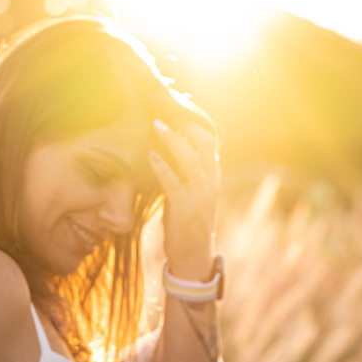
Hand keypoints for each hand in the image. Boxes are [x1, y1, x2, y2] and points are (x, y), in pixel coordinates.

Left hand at [148, 119, 219, 280]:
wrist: (193, 257)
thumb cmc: (187, 223)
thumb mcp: (191, 194)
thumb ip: (185, 173)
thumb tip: (169, 151)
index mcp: (212, 176)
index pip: (209, 140)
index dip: (194, 120)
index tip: (179, 104)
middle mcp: (210, 182)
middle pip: (203, 143)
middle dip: (184, 123)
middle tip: (164, 108)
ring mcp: (200, 195)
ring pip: (189, 159)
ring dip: (171, 139)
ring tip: (155, 124)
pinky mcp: (185, 208)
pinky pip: (174, 183)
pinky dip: (161, 167)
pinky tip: (150, 155)